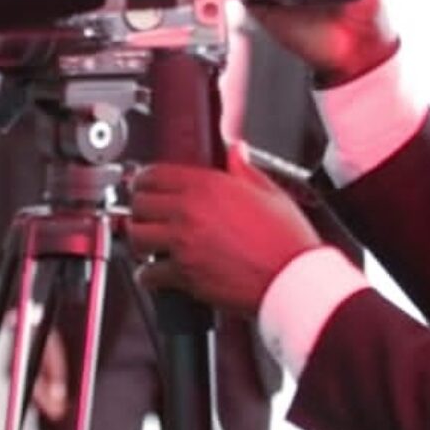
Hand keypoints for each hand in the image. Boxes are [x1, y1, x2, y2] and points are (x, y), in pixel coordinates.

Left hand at [126, 153, 322, 313]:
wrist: (292, 278)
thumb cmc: (286, 240)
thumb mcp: (269, 192)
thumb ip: (244, 169)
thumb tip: (236, 151)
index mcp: (208, 186)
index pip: (154, 174)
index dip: (143, 180)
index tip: (143, 185)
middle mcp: (190, 211)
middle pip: (139, 203)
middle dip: (139, 209)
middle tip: (144, 215)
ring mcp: (184, 243)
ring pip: (136, 235)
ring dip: (139, 239)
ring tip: (147, 243)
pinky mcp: (185, 274)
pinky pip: (149, 273)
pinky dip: (147, 275)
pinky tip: (153, 274)